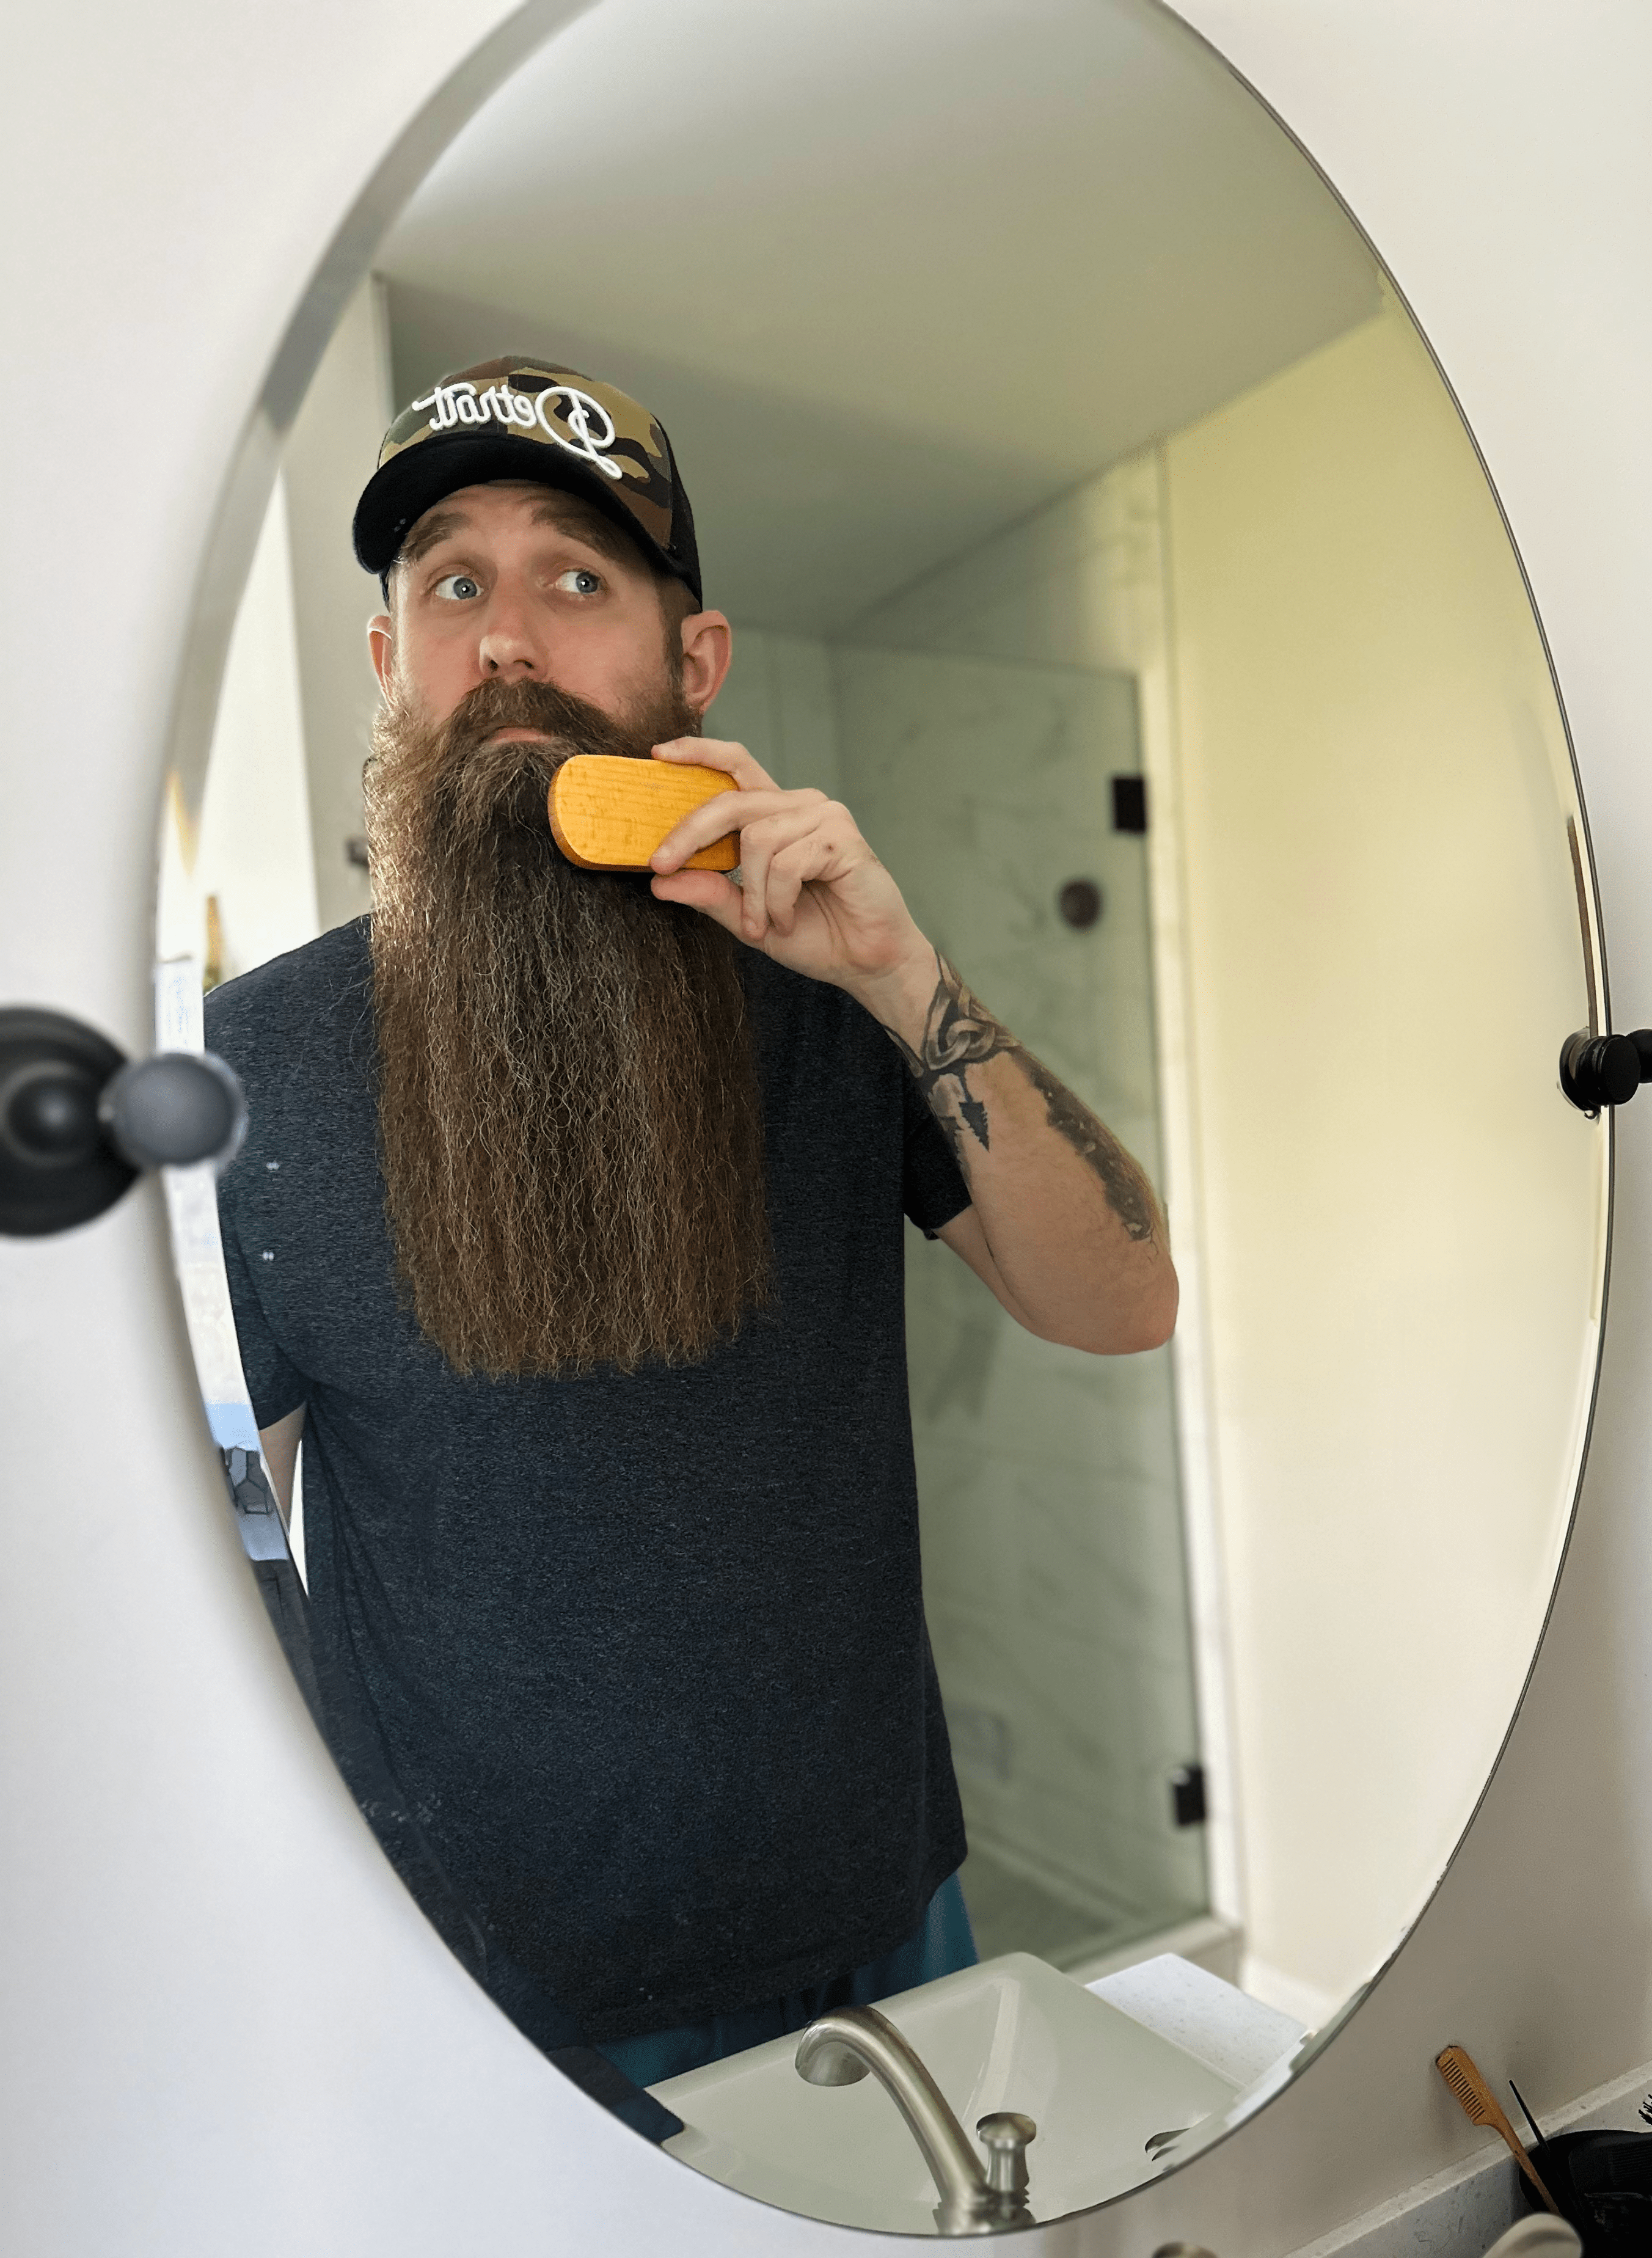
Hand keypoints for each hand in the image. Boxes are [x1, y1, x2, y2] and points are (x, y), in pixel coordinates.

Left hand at [647, 737, 933, 1011]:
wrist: (866, 963)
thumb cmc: (816, 936)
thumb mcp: (747, 919)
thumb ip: (710, 895)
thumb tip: (659, 881)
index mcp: (777, 815)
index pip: (736, 767)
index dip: (698, 754)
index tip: (658, 755)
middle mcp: (800, 806)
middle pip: (731, 802)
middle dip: (690, 833)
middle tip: (662, 865)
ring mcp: (824, 817)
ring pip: (756, 839)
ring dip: (753, 895)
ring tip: (765, 926)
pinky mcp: (841, 838)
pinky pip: (786, 863)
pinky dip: (778, 902)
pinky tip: (787, 920)